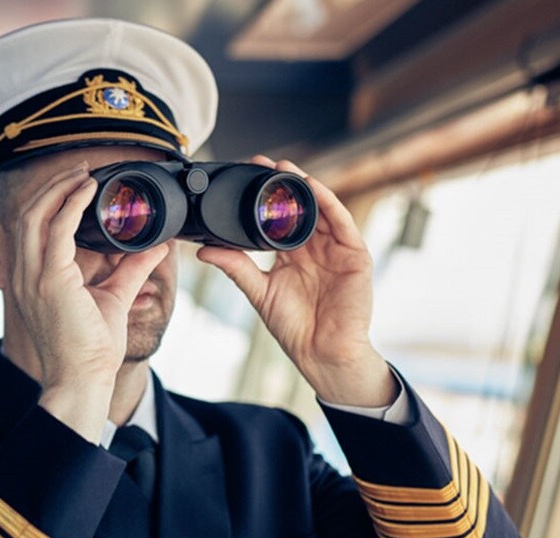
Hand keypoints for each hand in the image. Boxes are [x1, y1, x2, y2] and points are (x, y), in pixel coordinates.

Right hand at [9, 162, 169, 440]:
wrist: (83, 380)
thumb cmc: (92, 348)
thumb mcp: (114, 297)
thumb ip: (132, 268)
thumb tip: (157, 246)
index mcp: (32, 277)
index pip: (31, 225)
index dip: (49, 198)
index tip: (77, 181)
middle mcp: (25, 274)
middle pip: (27, 212)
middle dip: (52, 185)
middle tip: (81, 169)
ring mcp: (32, 277)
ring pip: (35, 214)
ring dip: (60, 188)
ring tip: (85, 173)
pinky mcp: (49, 281)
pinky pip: (56, 229)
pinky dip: (71, 203)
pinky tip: (89, 191)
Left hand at [197, 156, 395, 406]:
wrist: (322, 353)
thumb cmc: (295, 328)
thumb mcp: (260, 292)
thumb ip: (236, 268)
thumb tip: (204, 251)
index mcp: (292, 255)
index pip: (278, 218)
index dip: (264, 198)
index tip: (245, 177)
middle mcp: (314, 248)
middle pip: (299, 207)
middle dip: (282, 184)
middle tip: (262, 163)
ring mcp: (336, 250)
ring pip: (321, 209)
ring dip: (304, 186)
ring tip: (284, 168)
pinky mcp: (355, 255)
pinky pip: (343, 222)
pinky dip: (328, 202)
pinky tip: (312, 188)